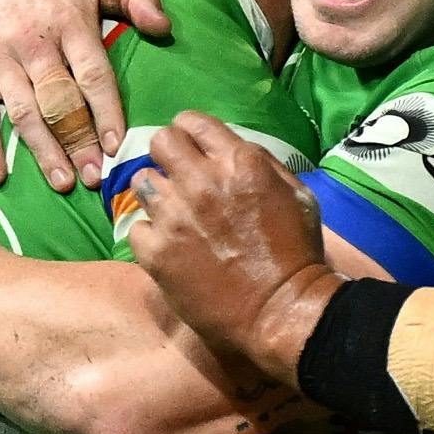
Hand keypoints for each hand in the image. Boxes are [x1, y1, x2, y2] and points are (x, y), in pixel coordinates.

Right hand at [0, 0, 170, 192]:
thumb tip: (163, 27)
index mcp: (70, 21)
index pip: (93, 76)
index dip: (105, 113)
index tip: (116, 146)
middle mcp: (34, 41)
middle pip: (60, 102)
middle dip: (79, 143)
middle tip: (95, 178)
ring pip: (24, 112)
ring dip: (43, 151)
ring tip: (63, 183)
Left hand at [129, 111, 338, 377]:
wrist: (281, 311)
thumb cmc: (297, 254)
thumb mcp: (296, 194)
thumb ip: (262, 164)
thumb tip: (232, 150)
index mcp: (238, 162)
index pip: (192, 121)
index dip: (190, 135)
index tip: (193, 152)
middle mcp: (200, 181)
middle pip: (159, 141)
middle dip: (167, 156)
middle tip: (178, 179)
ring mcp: (174, 216)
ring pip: (141, 181)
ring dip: (157, 195)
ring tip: (173, 216)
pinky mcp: (156, 251)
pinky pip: (136, 228)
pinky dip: (150, 237)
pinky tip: (170, 248)